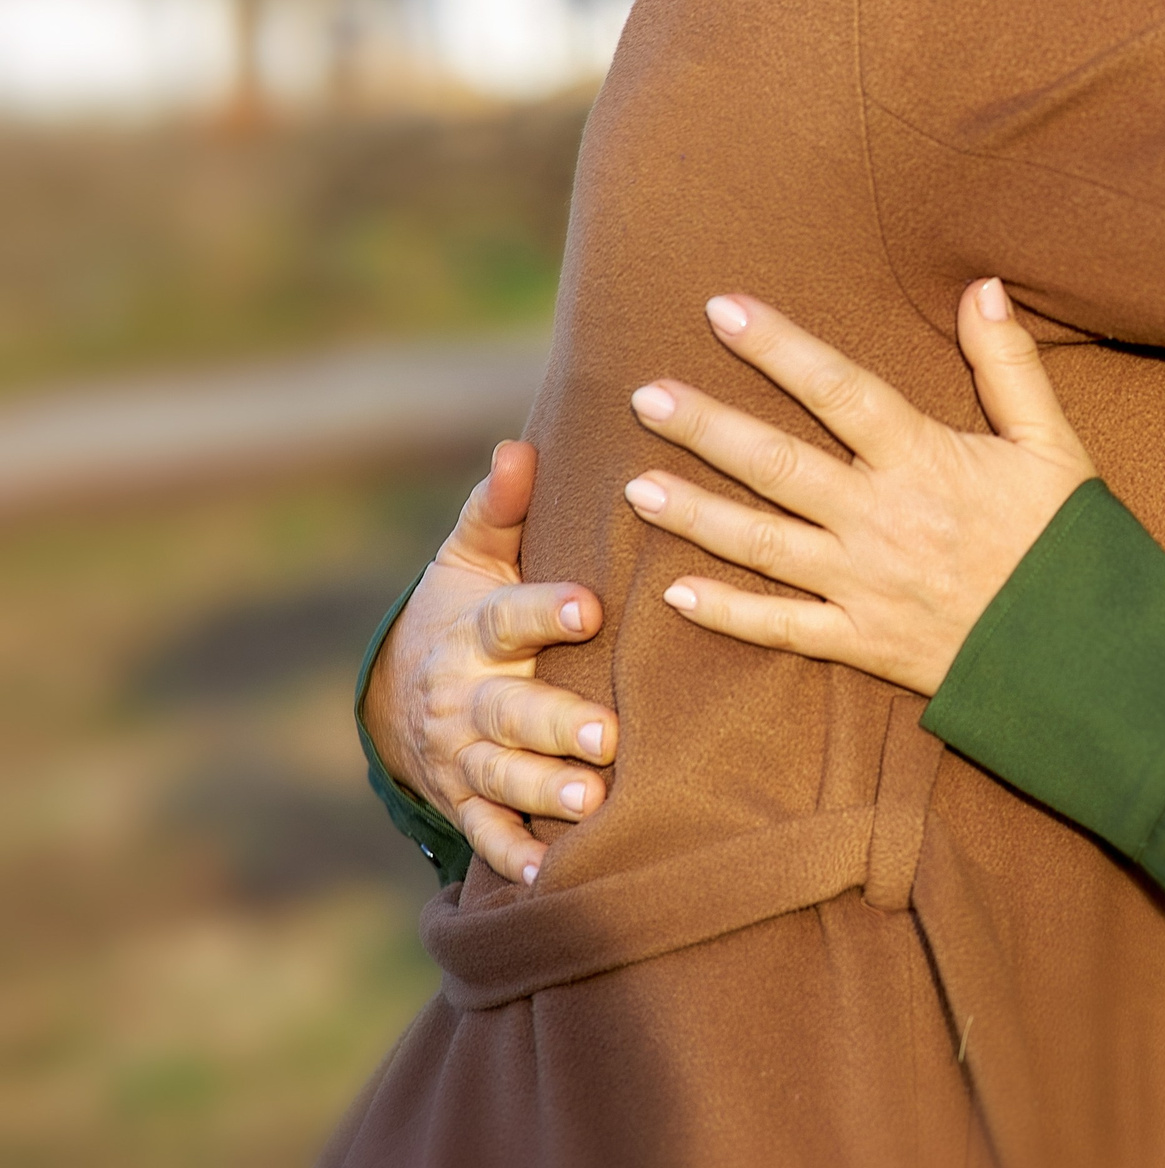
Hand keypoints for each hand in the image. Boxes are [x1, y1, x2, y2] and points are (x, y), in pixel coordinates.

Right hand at [361, 441, 618, 884]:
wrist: (404, 690)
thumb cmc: (467, 608)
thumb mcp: (473, 555)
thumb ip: (500, 507)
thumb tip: (520, 445)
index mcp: (475, 628)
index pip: (510, 617)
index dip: (548, 612)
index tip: (591, 608)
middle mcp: (466, 695)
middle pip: (510, 711)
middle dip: (554, 723)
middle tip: (604, 734)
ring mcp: (463, 754)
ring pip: (504, 775)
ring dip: (545, 790)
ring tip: (591, 800)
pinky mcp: (465, 799)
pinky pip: (487, 831)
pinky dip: (512, 855)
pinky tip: (548, 874)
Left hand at [625, 281, 1095, 695]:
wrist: (1090, 654)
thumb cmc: (1072, 541)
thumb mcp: (1053, 442)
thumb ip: (1009, 365)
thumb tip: (982, 286)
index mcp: (924, 461)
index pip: (839, 390)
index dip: (778, 347)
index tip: (722, 309)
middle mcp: (881, 520)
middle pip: (777, 466)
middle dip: (706, 428)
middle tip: (645, 396)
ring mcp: (865, 586)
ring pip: (763, 545)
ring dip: (696, 514)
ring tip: (636, 484)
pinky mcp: (864, 644)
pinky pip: (783, 629)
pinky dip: (728, 613)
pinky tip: (676, 592)